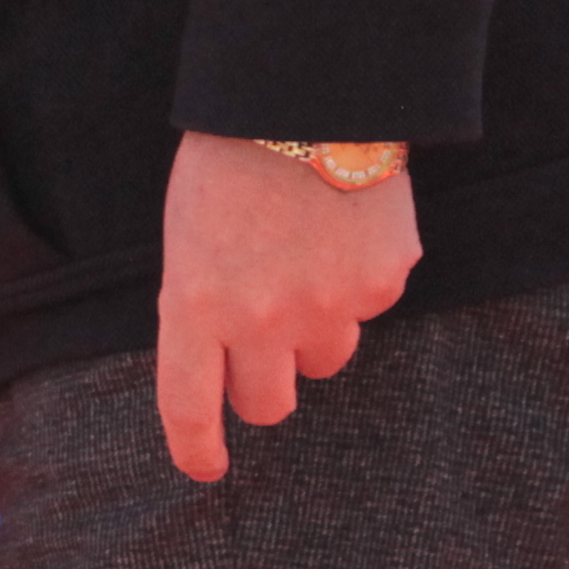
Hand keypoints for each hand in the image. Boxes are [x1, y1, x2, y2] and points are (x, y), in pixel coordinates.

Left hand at [149, 132, 419, 480]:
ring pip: (324, 361)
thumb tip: (226, 357)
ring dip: (313, 332)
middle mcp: (260, 319)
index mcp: (193, 303)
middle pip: (268, 404)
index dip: (196, 446)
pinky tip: (341, 231)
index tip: (206, 467)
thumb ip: (202, 302)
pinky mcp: (383, 283)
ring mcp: (328, 306)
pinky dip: (356, 284)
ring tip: (302, 264)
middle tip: (263, 348)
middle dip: (265, 387)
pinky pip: (369, 309)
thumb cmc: (227, 161)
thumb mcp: (185, 235)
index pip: (188, 404)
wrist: (303, 100)